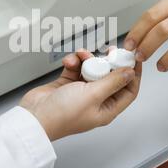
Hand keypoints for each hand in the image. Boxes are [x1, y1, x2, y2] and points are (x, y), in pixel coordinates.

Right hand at [20, 50, 141, 140]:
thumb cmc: (62, 114)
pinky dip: (73, 63)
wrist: (34, 116)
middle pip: (110, 77)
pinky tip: (69, 62)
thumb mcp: (93, 95)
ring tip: (82, 55)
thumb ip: (113, 82)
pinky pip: (76, 69)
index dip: (133, 74)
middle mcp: (96, 101)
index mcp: (107, 109)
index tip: (132, 58)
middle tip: (109, 51)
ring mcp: (81, 93)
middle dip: (109, 63)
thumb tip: (130, 73)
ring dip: (87, 60)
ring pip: (92, 70)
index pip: (128, 90)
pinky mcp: (67, 85)